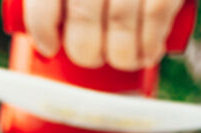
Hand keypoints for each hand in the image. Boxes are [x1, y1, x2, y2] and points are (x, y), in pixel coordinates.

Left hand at [23, 0, 178, 70]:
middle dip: (85, 51)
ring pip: (121, 24)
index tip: (49, 46)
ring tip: (122, 58)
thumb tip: (44, 32)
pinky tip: (147, 53)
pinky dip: (150, 46)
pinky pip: (156, 17)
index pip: (44, 3)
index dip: (43, 32)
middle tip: (90, 54)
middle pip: (83, 16)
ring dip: (121, 57)